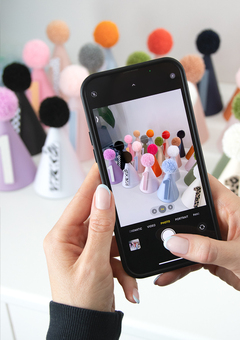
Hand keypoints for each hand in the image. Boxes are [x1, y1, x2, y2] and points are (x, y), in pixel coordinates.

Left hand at [44, 163, 138, 312]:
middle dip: (115, 228)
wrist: (86, 329)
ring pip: (110, 236)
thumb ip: (100, 227)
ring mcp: (84, 249)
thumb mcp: (93, 263)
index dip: (94, 181)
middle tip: (126, 222)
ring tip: (121, 271)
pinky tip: (123, 280)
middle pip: (98, 217)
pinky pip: (113, 251)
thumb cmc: (80, 302)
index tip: (105, 163)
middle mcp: (71, 240)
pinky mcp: (95, 257)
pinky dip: (121, 264)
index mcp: (61, 237)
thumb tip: (103, 196)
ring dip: (120, 254)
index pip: (80, 200)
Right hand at [154, 174, 239, 290]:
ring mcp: (212, 238)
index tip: (160, 180)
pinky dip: (176, 267)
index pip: (202, 185)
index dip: (182, 178)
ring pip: (185, 237)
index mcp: (229, 208)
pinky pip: (188, 258)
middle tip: (149, 223)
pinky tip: (166, 274)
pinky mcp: (209, 255)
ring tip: (155, 255)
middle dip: (168, 217)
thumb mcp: (239, 254)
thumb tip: (178, 242)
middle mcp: (218, 220)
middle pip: (187, 211)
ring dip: (170, 247)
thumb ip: (209, 249)